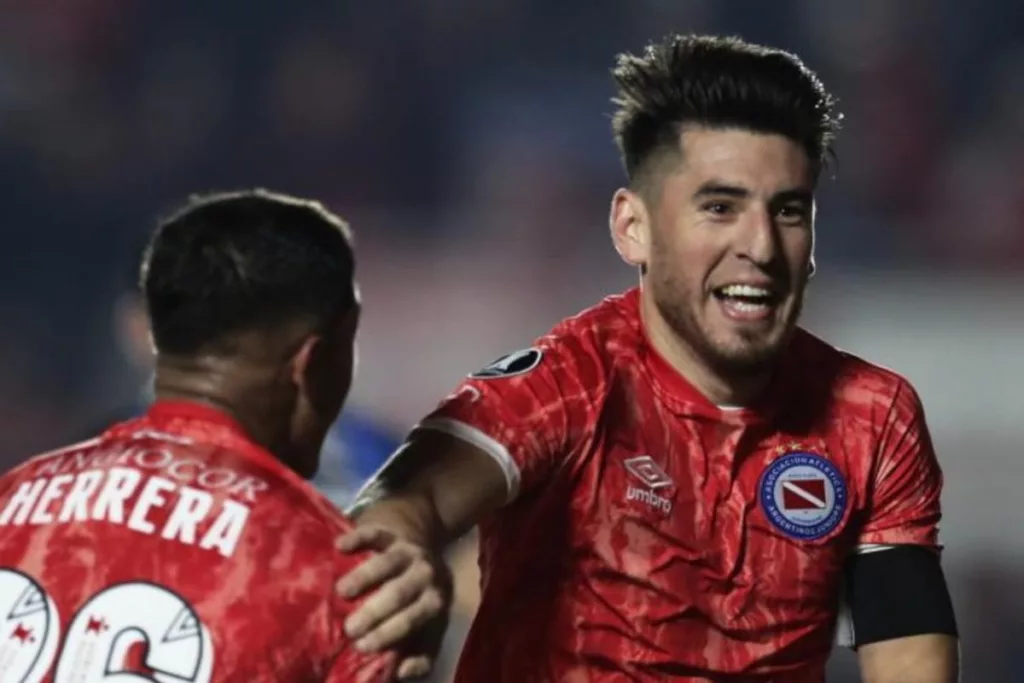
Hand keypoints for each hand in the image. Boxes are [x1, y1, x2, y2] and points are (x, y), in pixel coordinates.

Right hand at [336, 526, 451, 679]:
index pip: (413, 620)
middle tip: (349, 629)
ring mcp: (409, 552)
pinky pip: (377, 534)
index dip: (389, 634)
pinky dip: (360, 538)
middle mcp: (426, 574)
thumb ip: (421, 655)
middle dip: (375, 612)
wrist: (423, 548)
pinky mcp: (393, 534)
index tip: (362, 647)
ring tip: (341, 592)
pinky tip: (341, 546)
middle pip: (400, 593)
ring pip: (388, 562)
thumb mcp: (429, 628)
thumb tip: (402, 673)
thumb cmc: (419, 599)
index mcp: (436, 601)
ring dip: (364, 576)